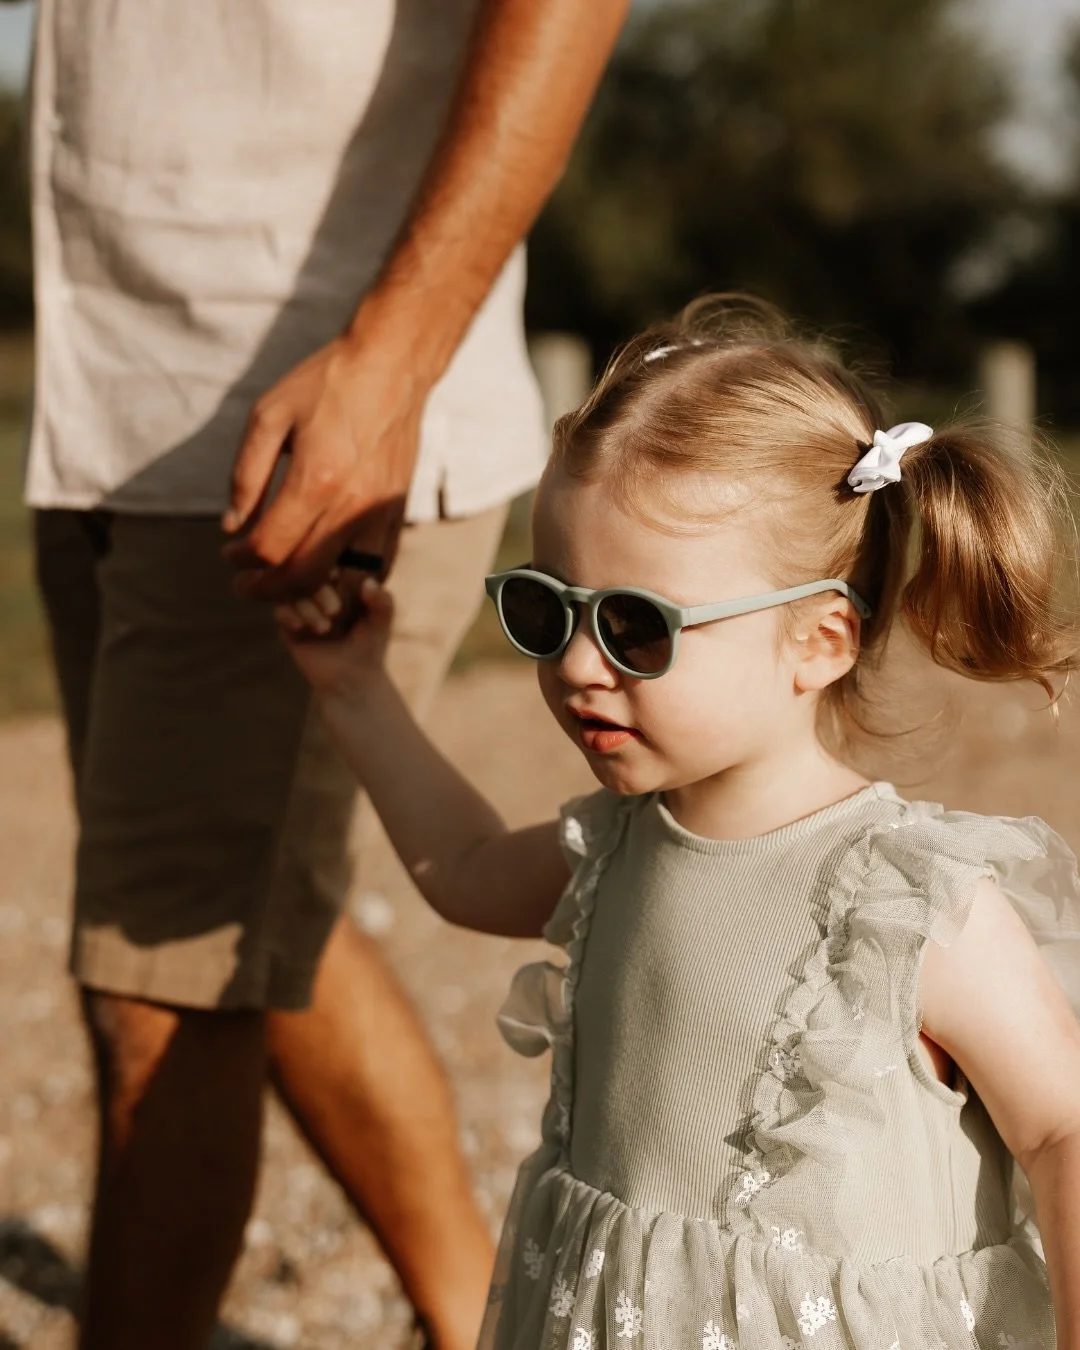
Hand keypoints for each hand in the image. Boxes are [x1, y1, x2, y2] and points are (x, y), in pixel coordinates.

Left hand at [223, 333, 422, 600]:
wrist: (393, 365)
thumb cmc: (326, 384)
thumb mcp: (269, 415)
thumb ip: (246, 474)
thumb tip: (233, 525)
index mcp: (315, 480)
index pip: (271, 547)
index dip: (243, 560)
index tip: (231, 553)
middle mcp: (352, 505)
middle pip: (304, 575)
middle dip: (268, 589)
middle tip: (246, 584)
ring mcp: (380, 512)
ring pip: (341, 578)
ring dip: (308, 589)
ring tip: (282, 582)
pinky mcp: (397, 512)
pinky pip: (373, 565)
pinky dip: (344, 578)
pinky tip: (323, 569)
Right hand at [277, 573, 394, 699]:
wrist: (351, 679)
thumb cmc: (369, 645)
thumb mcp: (381, 623)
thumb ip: (383, 602)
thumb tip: (369, 582)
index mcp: (342, 582)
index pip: (332, 561)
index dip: (334, 566)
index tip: (340, 576)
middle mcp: (320, 590)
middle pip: (310, 574)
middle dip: (321, 590)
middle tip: (336, 610)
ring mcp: (303, 606)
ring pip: (293, 591)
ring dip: (307, 607)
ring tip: (325, 628)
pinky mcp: (289, 625)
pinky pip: (281, 610)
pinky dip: (289, 615)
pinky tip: (300, 627)